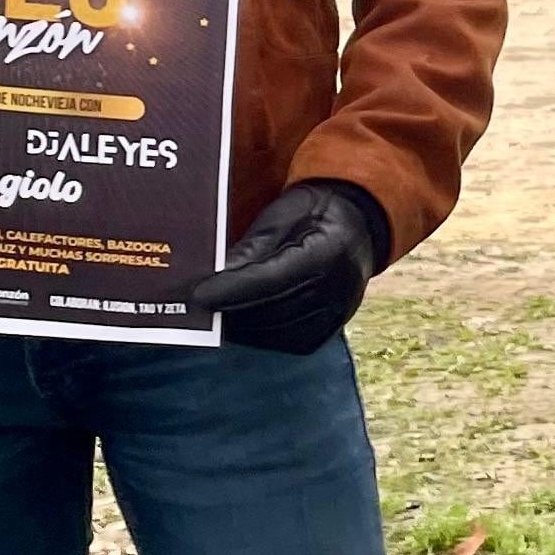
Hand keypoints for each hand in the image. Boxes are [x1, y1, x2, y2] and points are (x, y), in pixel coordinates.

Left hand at [189, 180, 386, 355]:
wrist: (358, 226)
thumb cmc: (315, 212)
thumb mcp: (284, 213)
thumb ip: (253, 245)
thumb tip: (217, 275)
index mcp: (329, 251)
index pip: (270, 280)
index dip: (230, 290)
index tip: (196, 295)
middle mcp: (338, 289)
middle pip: (269, 310)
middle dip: (229, 309)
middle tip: (197, 305)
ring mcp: (337, 314)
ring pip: (276, 331)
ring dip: (241, 324)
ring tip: (215, 312)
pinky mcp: (330, 329)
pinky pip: (288, 342)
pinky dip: (260, 334)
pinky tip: (242, 320)